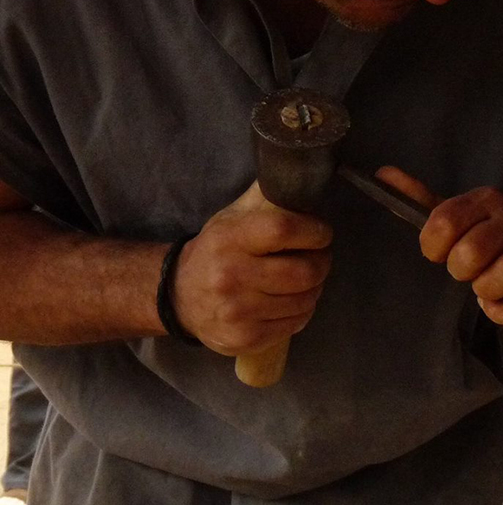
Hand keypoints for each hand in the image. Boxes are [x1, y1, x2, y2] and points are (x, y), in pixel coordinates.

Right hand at [173, 181, 333, 355]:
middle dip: (322, 262)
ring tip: (304, 279)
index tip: (322, 233)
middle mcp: (229, 275)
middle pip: (304, 271)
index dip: (315, 231)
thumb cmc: (218, 250)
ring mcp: (236, 311)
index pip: (285, 230)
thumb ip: (265, 196)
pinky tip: (291, 300)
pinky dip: (303, 311)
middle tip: (318, 257)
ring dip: (315, 288)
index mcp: (229, 238)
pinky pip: (295, 323)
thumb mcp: (233, 217)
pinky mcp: (244, 338)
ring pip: (305, 299)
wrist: (179, 295)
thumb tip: (297, 166)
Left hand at [376, 166, 502, 325]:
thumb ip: (422, 198)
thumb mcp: (464, 211)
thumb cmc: (499, 229)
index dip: (433, 245)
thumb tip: (382, 174)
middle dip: (461, 270)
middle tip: (470, 269)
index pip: (444, 221)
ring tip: (490, 284)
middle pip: (470, 252)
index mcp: (486, 199)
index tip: (440, 252)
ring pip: (501, 276)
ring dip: (486, 289)